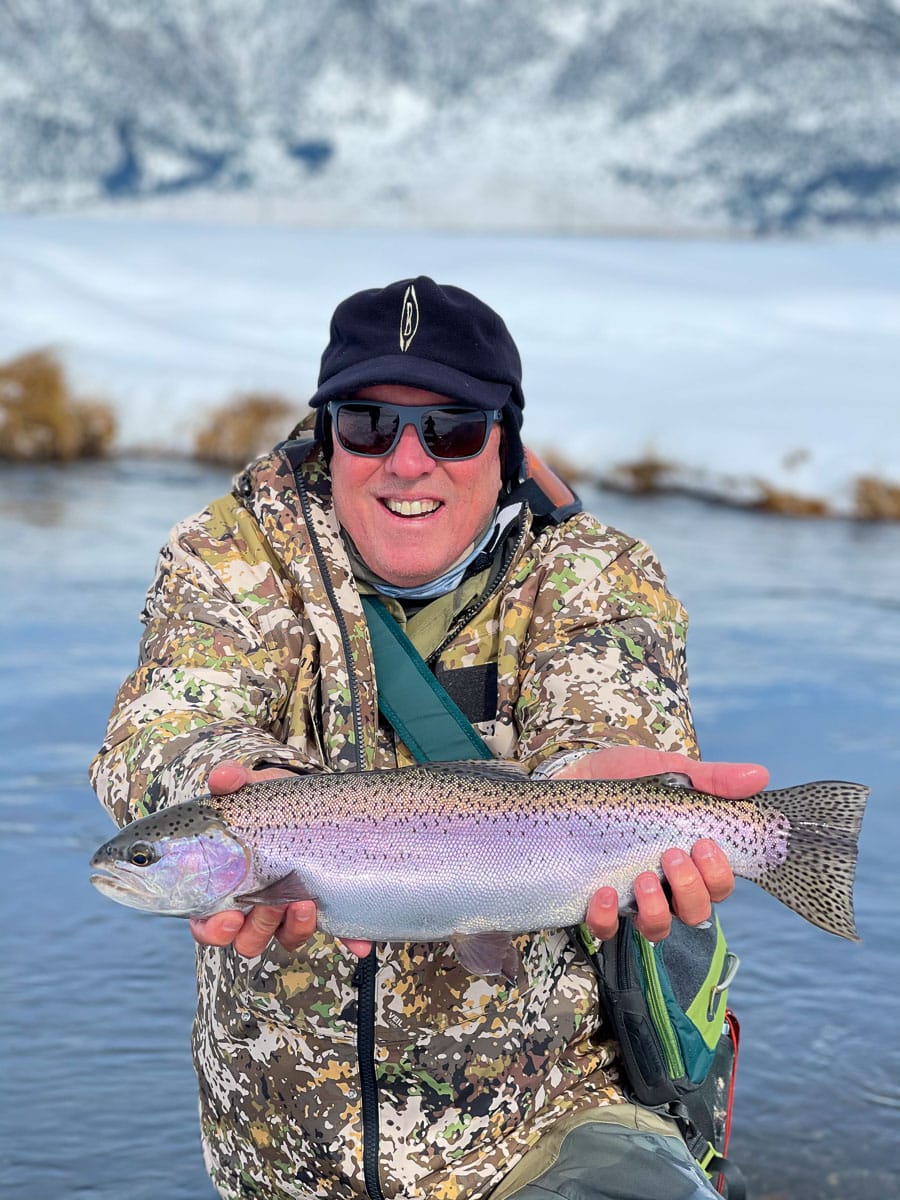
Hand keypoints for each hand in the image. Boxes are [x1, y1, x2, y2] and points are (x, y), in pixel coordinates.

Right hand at [189, 760, 372, 958]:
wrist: (310, 800)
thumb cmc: (270, 802)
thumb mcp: (253, 789)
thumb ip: (233, 781)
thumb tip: (222, 777)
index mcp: (227, 885)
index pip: (208, 923)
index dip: (214, 929)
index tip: (229, 917)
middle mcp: (255, 906)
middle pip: (248, 939)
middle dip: (259, 928)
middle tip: (272, 903)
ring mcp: (290, 910)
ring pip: (286, 938)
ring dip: (296, 929)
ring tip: (307, 903)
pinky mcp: (324, 907)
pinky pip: (335, 932)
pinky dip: (347, 940)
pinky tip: (358, 941)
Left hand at [561, 745, 768, 941]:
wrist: (573, 771)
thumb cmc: (627, 777)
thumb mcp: (670, 771)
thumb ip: (712, 779)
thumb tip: (759, 776)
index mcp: (688, 858)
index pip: (719, 886)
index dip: (719, 876)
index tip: (705, 845)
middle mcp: (665, 884)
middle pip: (696, 913)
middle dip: (691, 890)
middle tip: (672, 855)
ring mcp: (630, 896)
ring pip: (657, 929)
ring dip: (657, 910)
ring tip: (642, 878)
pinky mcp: (593, 900)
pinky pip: (605, 928)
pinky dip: (607, 917)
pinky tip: (603, 891)